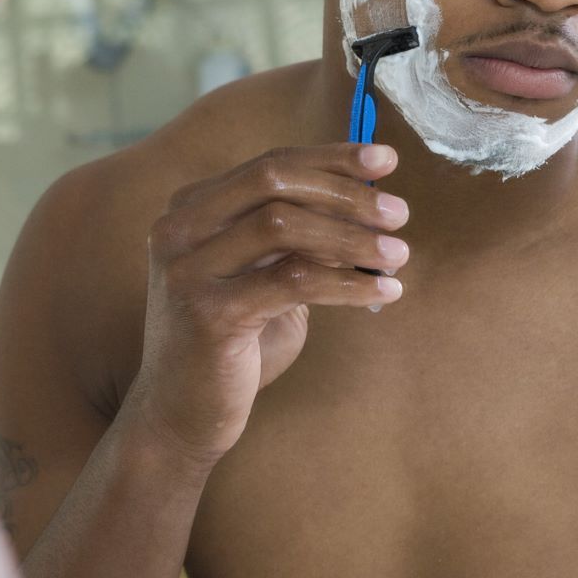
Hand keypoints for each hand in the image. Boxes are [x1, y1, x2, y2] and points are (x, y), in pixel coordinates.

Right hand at [123, 143, 408, 467]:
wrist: (180, 419)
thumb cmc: (232, 346)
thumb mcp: (264, 279)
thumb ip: (299, 241)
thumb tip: (368, 204)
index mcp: (192, 208)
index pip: (270, 163)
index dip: (331, 158)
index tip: (385, 160)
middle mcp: (180, 228)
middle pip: (273, 180)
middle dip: (343, 191)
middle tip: (398, 212)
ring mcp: (188, 268)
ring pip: (282, 224)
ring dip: (351, 237)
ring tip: (398, 254)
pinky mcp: (208, 313)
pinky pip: (292, 281)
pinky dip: (346, 282)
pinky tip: (381, 292)